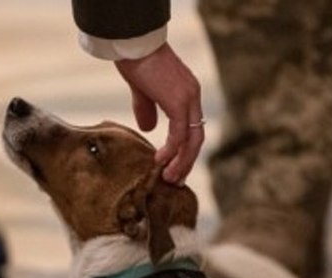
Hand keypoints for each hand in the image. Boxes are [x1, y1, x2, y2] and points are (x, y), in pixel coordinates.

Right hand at [114, 43, 203, 184]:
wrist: (134, 43)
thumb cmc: (135, 60)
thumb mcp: (142, 90)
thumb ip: (147, 109)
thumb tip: (148, 129)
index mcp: (187, 93)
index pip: (192, 128)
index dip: (185, 149)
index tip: (175, 166)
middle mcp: (193, 96)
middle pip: (197, 138)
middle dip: (186, 162)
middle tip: (176, 180)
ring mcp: (188, 99)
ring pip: (191, 140)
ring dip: (181, 162)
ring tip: (169, 178)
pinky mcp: (178, 103)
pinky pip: (179, 135)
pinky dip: (171, 151)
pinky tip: (160, 161)